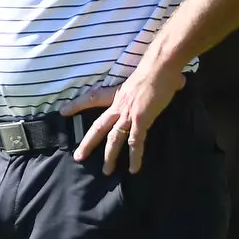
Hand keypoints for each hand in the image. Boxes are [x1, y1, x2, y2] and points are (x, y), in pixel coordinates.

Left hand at [63, 67, 185, 174]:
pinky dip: (135, 156)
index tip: (63, 112)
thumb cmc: (156, 71)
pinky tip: (134, 169)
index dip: (77, 106)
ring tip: (107, 171)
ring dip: (110, 156)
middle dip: (88, 143)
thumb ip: (150, 88)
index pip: (91, 99)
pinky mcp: (141, 120)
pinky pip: (135, 142)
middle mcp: (118, 106)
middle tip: (78, 157)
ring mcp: (128, 114)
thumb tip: (175, 83)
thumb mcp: (143, 81)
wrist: (160, 67)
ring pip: (114, 139)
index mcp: (116, 96)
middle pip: (98, 127)